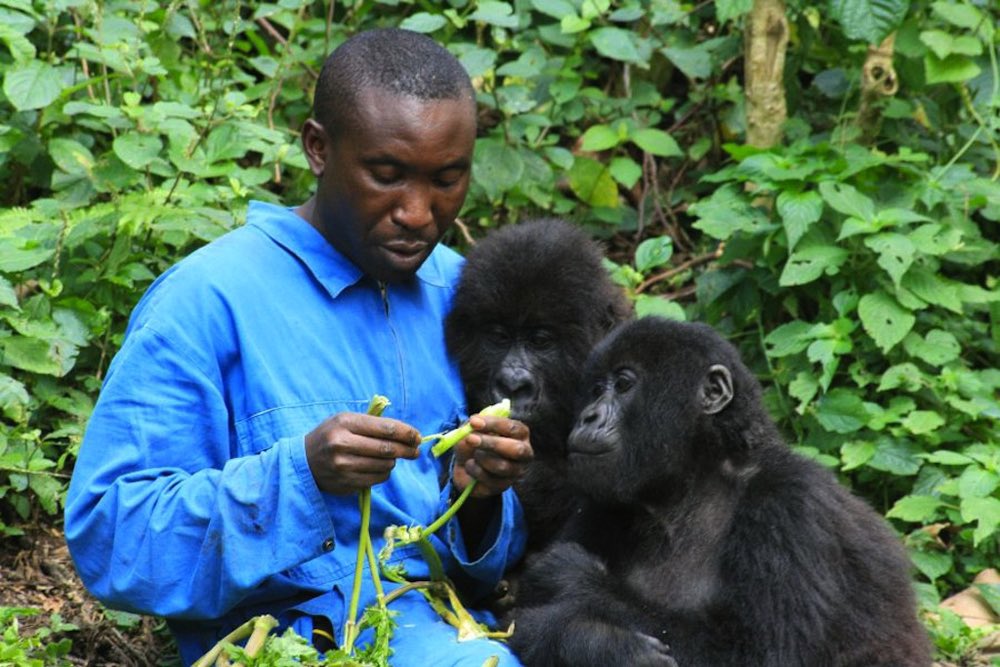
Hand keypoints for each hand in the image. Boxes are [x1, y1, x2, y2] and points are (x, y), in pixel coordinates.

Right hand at [304, 412, 419, 494]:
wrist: (303, 460)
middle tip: (416, 450)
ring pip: (385, 465)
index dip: (406, 433)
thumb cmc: (331, 436)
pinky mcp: (345, 483)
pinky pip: (377, 479)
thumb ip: (373, 424)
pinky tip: (379, 468)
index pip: (386, 428)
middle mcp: (343, 444)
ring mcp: (343, 466)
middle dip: (407, 449)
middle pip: (388, 449)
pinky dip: (384, 473)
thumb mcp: (345, 420)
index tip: (417, 436)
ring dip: (393, 462)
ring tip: (391, 457)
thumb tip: (408, 434)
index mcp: (345, 423)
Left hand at [453, 413, 532, 497]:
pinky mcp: (504, 485)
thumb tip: (474, 425)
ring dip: (481, 458)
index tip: (474, 422)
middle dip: (491, 443)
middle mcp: (523, 452)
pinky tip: (470, 465)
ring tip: (473, 454)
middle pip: (516, 449)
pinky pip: (490, 480)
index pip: (513, 428)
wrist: (464, 465)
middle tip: (470, 439)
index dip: (493, 424)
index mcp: (520, 433)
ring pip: (502, 466)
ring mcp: (515, 471)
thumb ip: (474, 425)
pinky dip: (475, 470)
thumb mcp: (471, 429)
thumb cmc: (474, 442)